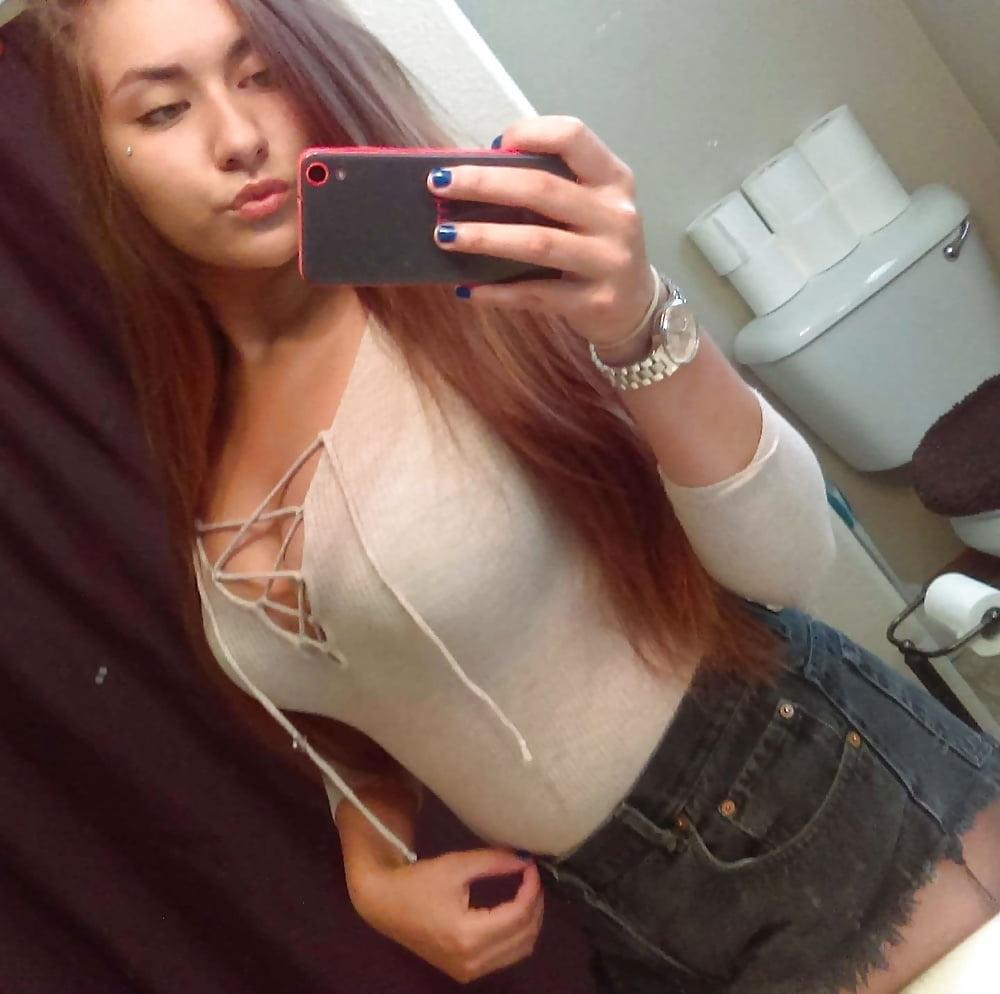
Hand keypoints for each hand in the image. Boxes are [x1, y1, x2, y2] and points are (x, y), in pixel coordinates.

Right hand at [351, 847, 543, 983]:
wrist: (384, 906)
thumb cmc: (417, 883)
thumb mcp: (457, 865)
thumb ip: (494, 862)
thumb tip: (525, 861)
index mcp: (467, 936)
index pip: (518, 915)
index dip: (531, 888)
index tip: (531, 865)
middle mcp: (470, 962)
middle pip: (525, 936)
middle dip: (535, 904)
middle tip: (531, 876)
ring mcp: (468, 972)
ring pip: (520, 950)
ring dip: (529, 921)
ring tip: (526, 891)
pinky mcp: (465, 972)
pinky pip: (506, 957)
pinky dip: (517, 934)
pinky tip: (513, 911)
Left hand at [426, 115, 656, 348]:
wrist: (635, 307)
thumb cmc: (597, 246)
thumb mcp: (589, 207)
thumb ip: (549, 186)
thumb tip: (475, 172)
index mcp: (612, 179)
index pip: (573, 137)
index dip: (529, 133)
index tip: (491, 144)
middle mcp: (615, 216)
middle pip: (542, 189)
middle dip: (485, 184)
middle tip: (439, 185)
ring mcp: (607, 261)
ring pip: (537, 242)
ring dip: (484, 238)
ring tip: (444, 235)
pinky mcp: (594, 301)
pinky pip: (536, 294)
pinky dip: (497, 292)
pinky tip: (466, 289)